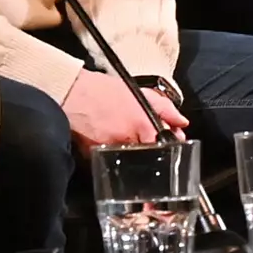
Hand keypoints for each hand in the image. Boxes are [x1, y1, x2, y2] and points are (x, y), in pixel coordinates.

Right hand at [61, 69, 187, 154]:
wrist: (70, 93)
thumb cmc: (102, 90)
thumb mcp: (138, 92)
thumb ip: (164, 108)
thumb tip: (181, 122)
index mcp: (142, 124)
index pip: (165, 146)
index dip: (168, 148)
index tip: (169, 148)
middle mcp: (128, 140)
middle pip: (148, 157)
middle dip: (150, 153)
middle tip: (142, 140)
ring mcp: (111, 151)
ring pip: (131, 163)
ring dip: (131, 155)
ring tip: (121, 138)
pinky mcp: (95, 157)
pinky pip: (111, 162)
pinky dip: (113, 156)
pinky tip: (107, 142)